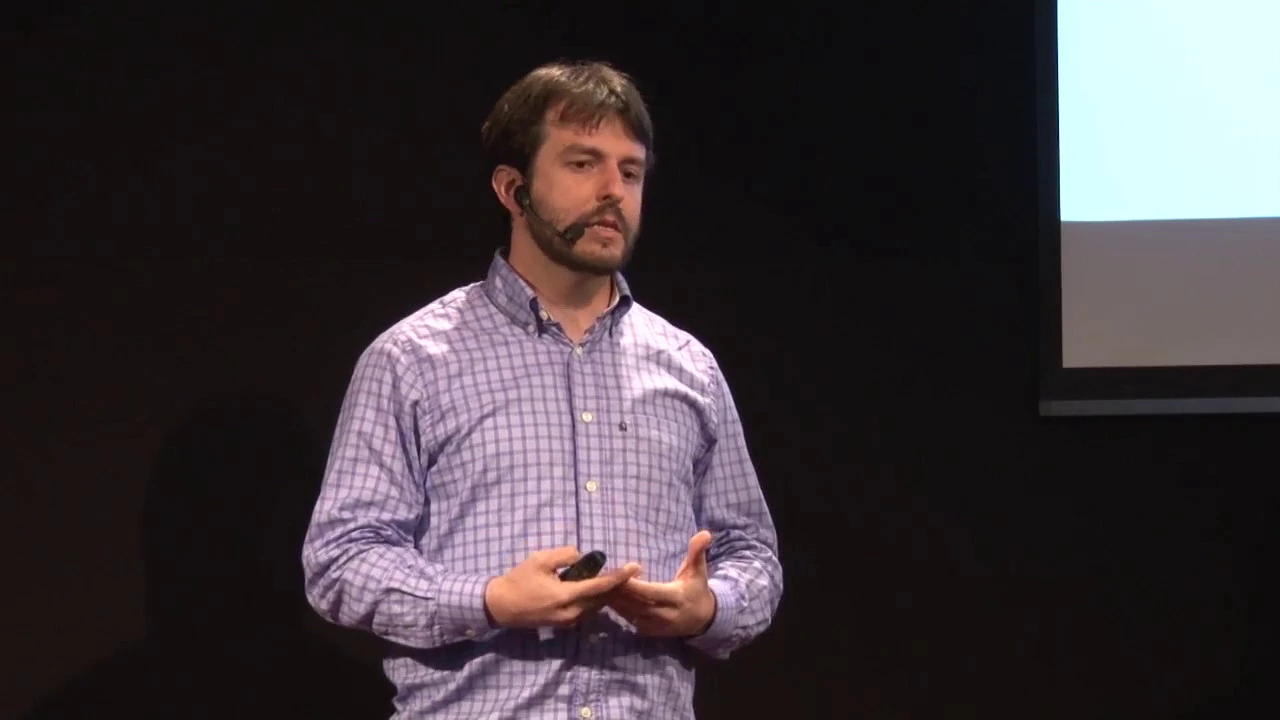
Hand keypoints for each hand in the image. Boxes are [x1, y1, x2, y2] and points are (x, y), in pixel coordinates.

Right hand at [484, 547, 639, 628]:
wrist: (501, 606)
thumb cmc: (519, 580)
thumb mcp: (540, 559)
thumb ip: (565, 555)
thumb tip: (582, 557)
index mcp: (565, 596)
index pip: (599, 586)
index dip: (619, 577)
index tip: (636, 568)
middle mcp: (571, 613)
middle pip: (602, 599)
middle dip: (618, 585)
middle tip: (632, 571)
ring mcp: (568, 622)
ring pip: (596, 607)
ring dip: (606, 593)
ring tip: (618, 578)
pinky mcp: (564, 625)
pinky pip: (586, 611)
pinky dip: (594, 600)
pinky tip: (597, 588)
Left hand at [606, 530, 716, 636]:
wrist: (702, 619)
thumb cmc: (696, 588)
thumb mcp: (699, 570)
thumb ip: (698, 552)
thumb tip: (705, 533)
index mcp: (676, 597)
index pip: (650, 592)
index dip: (634, 585)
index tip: (620, 573)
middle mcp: (665, 614)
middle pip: (636, 604)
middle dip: (619, 592)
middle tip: (601, 578)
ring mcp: (656, 626)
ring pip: (630, 614)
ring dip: (614, 601)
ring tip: (600, 586)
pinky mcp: (649, 632)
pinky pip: (629, 621)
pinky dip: (618, 609)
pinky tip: (607, 597)